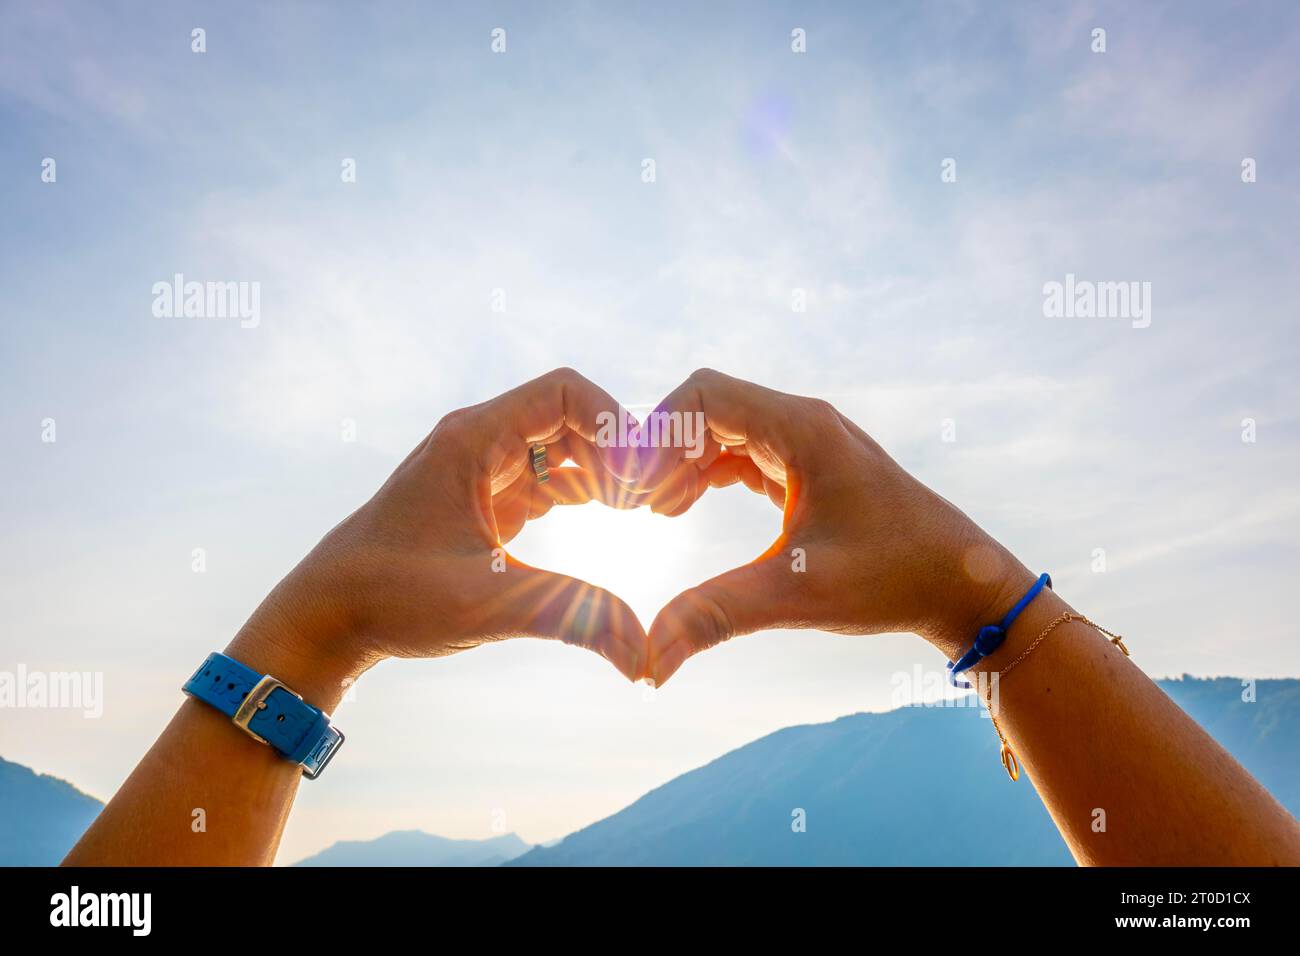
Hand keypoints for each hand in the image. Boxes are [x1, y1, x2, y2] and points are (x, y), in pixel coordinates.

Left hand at [229, 368, 649, 690]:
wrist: (328, 616)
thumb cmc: (391, 598)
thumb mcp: (488, 604)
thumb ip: (572, 616)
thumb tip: (644, 658)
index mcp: (473, 441)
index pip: (565, 392)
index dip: (615, 422)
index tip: (643, 475)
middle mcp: (479, 441)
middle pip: (572, 417)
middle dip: (617, 451)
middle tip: (654, 501)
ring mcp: (482, 467)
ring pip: (563, 447)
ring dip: (604, 471)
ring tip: (642, 510)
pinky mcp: (485, 497)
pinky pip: (548, 476)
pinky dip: (584, 491)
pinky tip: (613, 519)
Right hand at [631, 368, 1037, 684]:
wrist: (961, 583)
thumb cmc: (893, 578)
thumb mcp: (798, 595)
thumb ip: (717, 614)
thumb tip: (648, 659)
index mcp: (803, 430)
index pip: (705, 396)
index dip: (656, 435)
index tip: (633, 491)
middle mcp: (803, 423)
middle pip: (707, 408)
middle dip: (662, 450)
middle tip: (629, 504)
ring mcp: (807, 442)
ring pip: (721, 430)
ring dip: (680, 463)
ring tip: (649, 512)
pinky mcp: (808, 467)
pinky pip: (741, 452)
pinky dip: (704, 474)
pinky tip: (677, 510)